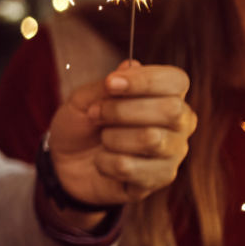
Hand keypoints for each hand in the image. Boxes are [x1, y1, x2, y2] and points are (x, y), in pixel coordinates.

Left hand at [47, 60, 195, 212]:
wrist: (64, 163)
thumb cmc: (81, 125)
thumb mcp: (83, 99)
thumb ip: (106, 85)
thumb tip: (130, 65)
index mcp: (167, 96)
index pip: (176, 81)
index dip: (145, 80)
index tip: (111, 83)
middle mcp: (179, 124)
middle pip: (170, 110)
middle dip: (121, 110)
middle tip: (96, 114)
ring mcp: (173, 153)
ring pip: (151, 139)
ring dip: (112, 137)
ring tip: (101, 138)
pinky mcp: (159, 180)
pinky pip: (131, 167)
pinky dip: (105, 163)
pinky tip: (103, 161)